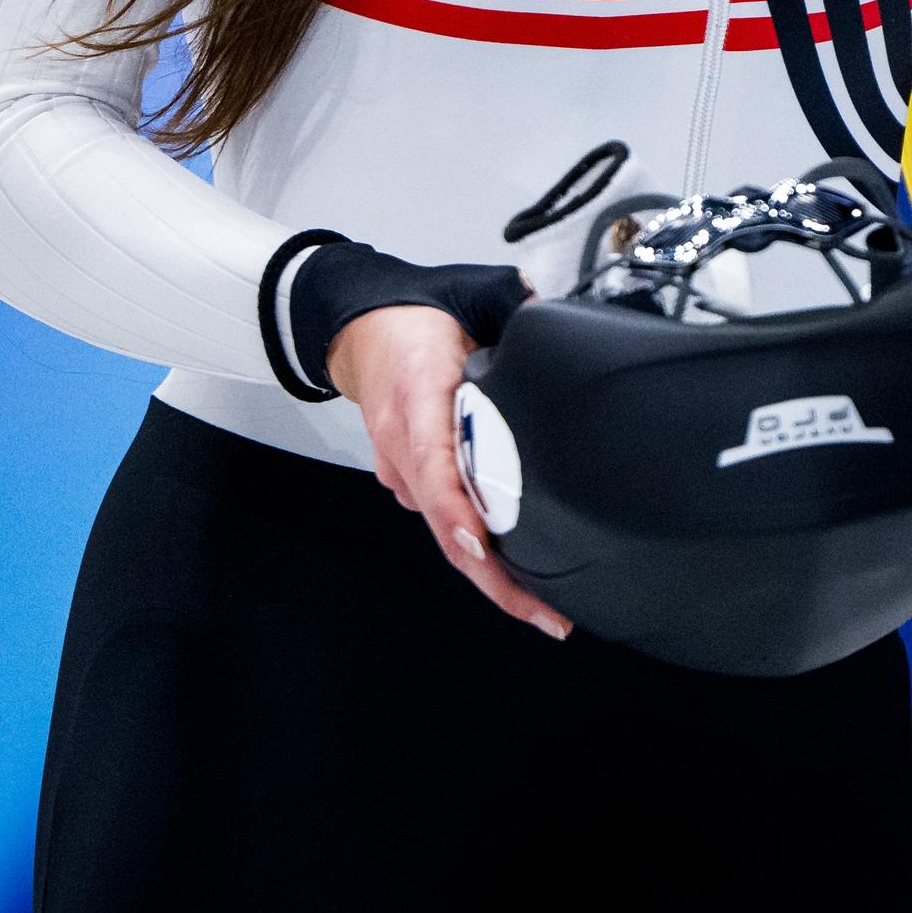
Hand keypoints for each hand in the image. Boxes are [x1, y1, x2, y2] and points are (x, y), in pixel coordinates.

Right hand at [325, 304, 570, 640]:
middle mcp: (405, 448)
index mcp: (417, 400)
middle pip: (446, 529)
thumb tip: (550, 309)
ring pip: (448, 534)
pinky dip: (481, 549)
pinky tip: (521, 572)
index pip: (433, 465)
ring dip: (494, 574)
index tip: (482, 548)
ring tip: (548, 606)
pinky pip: (447, 522)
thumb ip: (510, 305)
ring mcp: (403, 472)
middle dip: (495, 582)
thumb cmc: (415, 321)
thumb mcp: (465, 297)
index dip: (457, 513)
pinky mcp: (410, 484)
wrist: (361, 331)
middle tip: (548, 616)